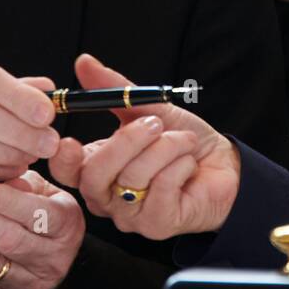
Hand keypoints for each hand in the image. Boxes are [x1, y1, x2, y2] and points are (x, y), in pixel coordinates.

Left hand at [0, 171, 85, 288]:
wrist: (45, 267)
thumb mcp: (46, 194)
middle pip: (7, 239)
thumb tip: (3, 176)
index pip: (40, 215)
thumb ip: (27, 182)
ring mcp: (26, 283)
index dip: (8, 203)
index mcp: (66, 226)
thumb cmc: (42, 217)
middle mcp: (51, 258)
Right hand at [48, 53, 240, 238]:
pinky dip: (180, 166)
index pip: (65, 171)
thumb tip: (84, 62)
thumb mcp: (150, 109)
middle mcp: (107, 197)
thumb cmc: (184, 141)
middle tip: (154, 123)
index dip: (63, 158)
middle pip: (94, 177)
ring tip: (184, 141)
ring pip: (132, 180)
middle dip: (126, 143)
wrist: (226, 166)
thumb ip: (115, 90)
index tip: (71, 139)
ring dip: (165, 149)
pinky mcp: (156, 225)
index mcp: (97, 168)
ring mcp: (130, 216)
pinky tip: (189, 163)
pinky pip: (160, 190)